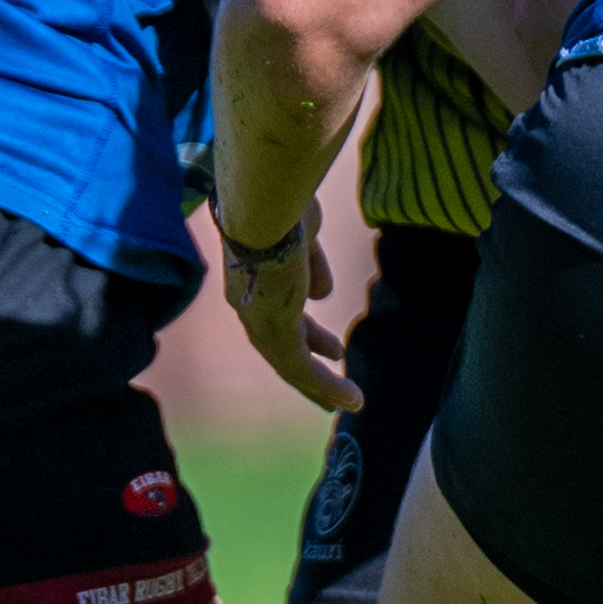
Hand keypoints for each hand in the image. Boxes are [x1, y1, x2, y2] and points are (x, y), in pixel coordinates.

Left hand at [218, 207, 357, 413]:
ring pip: (289, 363)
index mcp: (254, 276)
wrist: (266, 201)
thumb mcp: (304, 236)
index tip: (332, 350)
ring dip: (320, 386)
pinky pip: (300, 369)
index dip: (308, 334)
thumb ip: (312, 265)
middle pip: (279, 344)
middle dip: (307, 362)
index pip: (280, 313)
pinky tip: (353, 398)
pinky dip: (327, 387)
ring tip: (349, 402)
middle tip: (331, 379)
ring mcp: (257, 318)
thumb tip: (322, 294)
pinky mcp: (273, 330)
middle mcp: (249, 302)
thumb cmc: (284, 203)